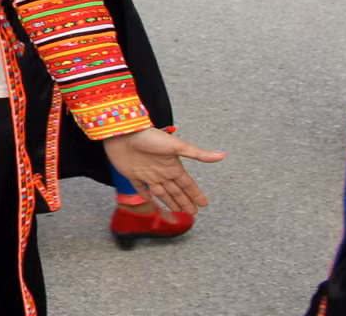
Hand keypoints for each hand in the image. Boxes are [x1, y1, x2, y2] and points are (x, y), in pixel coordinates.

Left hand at [102, 126, 225, 215]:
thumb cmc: (150, 137)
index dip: (195, 194)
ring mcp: (146, 173)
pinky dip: (144, 194)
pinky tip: (148, 199)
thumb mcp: (176, 145)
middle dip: (185, 201)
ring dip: (169, 201)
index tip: (204, 205)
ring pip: (161, 192)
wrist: (123, 132)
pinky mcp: (131, 174)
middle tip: (193, 213)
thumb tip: (222, 155)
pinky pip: (139, 187)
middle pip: (176, 191)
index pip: (187, 184)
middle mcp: (161, 172)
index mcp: (172, 166)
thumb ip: (197, 153)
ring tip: (177, 210)